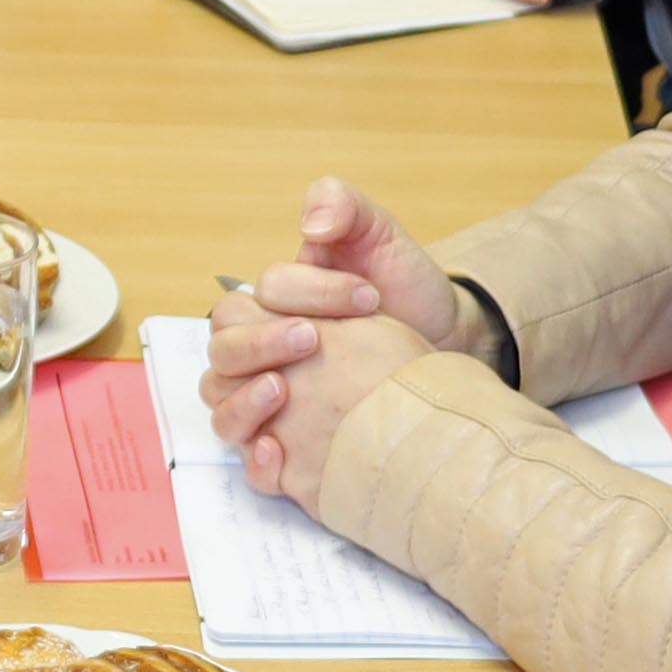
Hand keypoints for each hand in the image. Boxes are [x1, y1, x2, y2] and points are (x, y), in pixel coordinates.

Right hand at [199, 177, 473, 494]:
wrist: (451, 348)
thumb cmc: (409, 291)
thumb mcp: (382, 237)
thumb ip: (344, 209)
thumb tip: (309, 228)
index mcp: (278, 300)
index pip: (261, 293)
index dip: (307, 292)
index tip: (368, 296)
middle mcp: (265, 351)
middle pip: (223, 350)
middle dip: (260, 343)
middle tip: (313, 339)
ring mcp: (276, 400)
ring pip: (220, 403)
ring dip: (240, 399)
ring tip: (282, 391)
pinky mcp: (296, 447)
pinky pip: (249, 462)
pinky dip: (255, 459)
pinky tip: (278, 451)